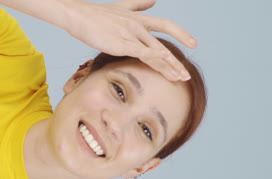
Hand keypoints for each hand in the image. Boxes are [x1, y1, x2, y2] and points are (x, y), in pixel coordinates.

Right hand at [66, 0, 196, 80]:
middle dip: (176, 62)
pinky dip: (153, 57)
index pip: (166, 25)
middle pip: (163, 45)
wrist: (79, 15)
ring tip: (178, 78)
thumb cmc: (96, 14)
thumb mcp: (122, 6)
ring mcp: (130, 34)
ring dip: (167, 66)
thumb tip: (154, 0)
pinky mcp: (120, 43)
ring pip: (155, 52)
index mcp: (139, 19)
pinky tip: (162, 62)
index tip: (193, 43)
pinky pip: (140, 51)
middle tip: (186, 75)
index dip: (181, 34)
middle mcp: (138, 26)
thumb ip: (139, 4)